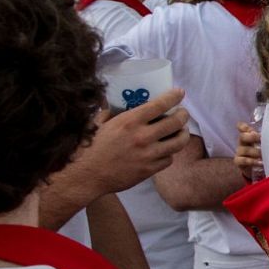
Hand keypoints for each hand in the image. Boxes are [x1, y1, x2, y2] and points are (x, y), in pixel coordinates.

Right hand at [74, 90, 191, 193]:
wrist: (85, 176)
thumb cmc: (89, 148)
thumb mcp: (99, 123)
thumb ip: (111, 112)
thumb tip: (117, 101)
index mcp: (129, 122)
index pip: (160, 105)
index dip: (174, 96)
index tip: (179, 93)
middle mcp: (142, 137)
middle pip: (176, 122)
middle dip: (183, 115)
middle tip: (183, 113)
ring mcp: (148, 154)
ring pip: (179, 142)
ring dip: (183, 134)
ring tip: (182, 131)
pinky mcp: (150, 170)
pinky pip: (169, 158)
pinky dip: (170, 152)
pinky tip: (166, 149)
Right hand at [234, 122, 262, 180]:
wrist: (254, 168)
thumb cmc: (261, 152)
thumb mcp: (264, 144)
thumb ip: (267, 138)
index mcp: (248, 135)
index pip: (242, 127)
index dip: (244, 126)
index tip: (252, 128)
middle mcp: (242, 142)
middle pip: (242, 137)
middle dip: (252, 137)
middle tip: (262, 139)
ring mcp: (239, 152)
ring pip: (245, 150)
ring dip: (256, 152)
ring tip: (264, 154)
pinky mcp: (238, 161)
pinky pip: (244, 160)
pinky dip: (253, 161)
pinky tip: (261, 163)